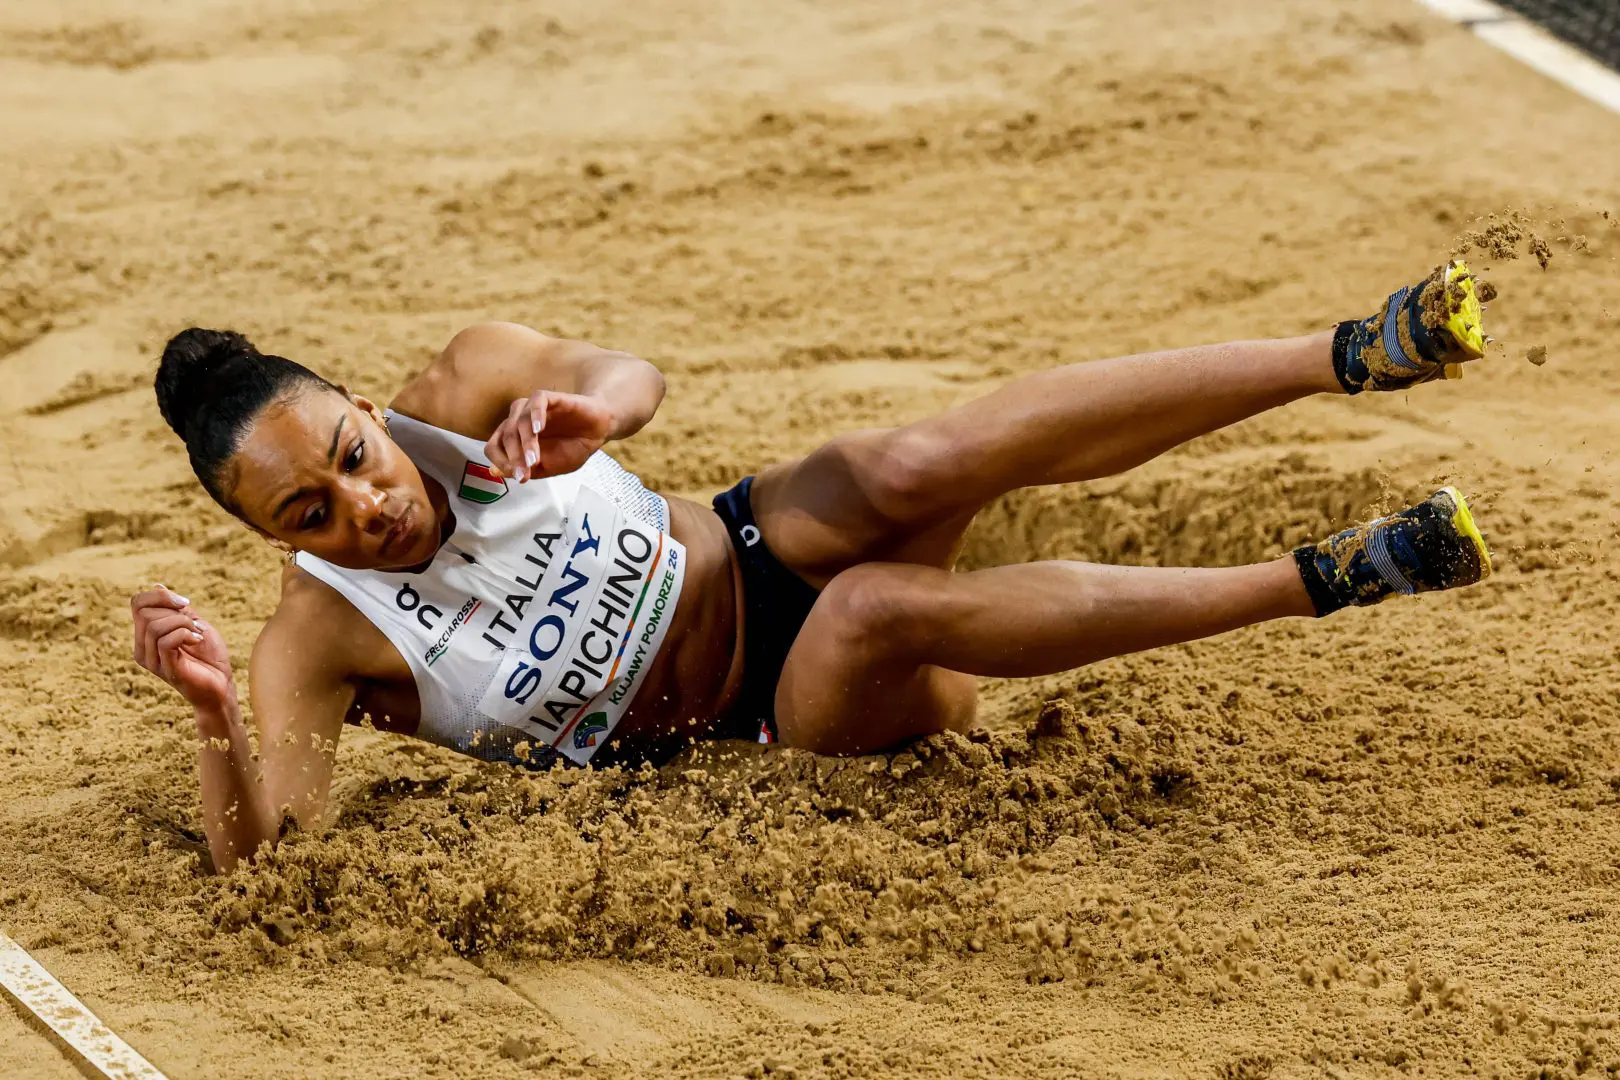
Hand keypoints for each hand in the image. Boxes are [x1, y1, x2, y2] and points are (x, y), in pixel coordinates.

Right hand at [130, 586, 234, 712]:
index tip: (185, 603)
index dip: (160, 595)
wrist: (222, 685)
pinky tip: (197, 640)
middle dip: (175, 611)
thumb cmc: (210, 656)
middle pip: (145, 612)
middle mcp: (142, 648)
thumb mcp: (194, 624)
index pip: (137, 603)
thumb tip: (157, 586)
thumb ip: (177, 609)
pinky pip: (166, 642)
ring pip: (155, 626)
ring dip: (183, 623)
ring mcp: (152, 660)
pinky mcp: (165, 669)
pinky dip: (185, 634)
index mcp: (146, 636)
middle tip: (195, 624)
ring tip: (198, 633)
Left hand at [484, 390, 613, 482]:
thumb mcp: (547, 468)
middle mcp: (518, 420)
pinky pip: (537, 401)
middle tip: (527, 472)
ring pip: (519, 420)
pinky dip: (536, 415)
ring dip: (525, 442)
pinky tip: (540, 429)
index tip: (521, 477)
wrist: (598, 431)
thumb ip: (523, 468)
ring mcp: (533, 408)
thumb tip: (496, 471)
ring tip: (535, 459)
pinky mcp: (551, 398)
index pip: (493, 447)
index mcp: (513, 437)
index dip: (503, 463)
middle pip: (505, 436)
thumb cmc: (572, 447)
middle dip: (515, 457)